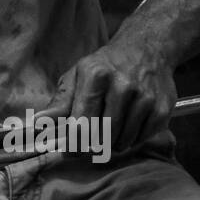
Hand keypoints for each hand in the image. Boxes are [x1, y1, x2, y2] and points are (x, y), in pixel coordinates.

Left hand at [50, 38, 176, 152]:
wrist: (147, 49)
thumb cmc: (105, 65)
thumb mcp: (77, 75)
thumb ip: (59, 103)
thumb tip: (37, 124)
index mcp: (96, 76)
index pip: (81, 124)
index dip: (73, 143)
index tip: (69, 151)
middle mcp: (123, 86)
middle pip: (101, 136)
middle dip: (91, 146)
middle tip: (88, 142)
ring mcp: (145, 98)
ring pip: (121, 142)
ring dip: (111, 144)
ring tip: (108, 128)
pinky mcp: (162, 110)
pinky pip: (140, 140)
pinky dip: (130, 140)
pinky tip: (127, 125)